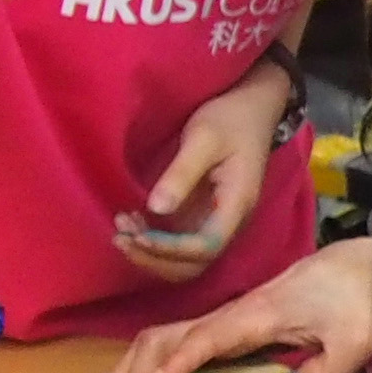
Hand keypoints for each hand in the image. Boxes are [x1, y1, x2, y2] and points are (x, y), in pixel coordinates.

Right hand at [101, 236, 371, 372]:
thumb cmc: (351, 304)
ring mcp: (220, 322)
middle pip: (165, 337)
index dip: (181, 361)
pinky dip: (147, 368)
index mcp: (258, 317)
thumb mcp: (354, 343)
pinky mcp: (221, 330)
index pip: (209, 337)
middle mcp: (229, 317)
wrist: (349, 268)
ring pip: (159, 339)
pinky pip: (172, 345)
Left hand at [115, 63, 289, 284]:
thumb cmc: (230, 118)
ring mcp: (215, 220)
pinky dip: (153, 240)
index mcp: (237, 205)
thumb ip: (182, 173)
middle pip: (195, 264)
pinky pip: (178, 242)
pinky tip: (131, 221)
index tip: (138, 234)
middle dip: (155, 259)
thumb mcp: (204, 138)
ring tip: (120, 230)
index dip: (170, 249)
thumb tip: (156, 209)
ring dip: (151, 253)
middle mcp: (229, 222)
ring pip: (185, 259)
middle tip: (120, 239)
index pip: (205, 247)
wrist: (251, 108)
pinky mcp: (202, 214)